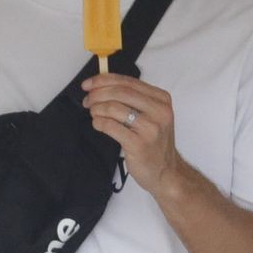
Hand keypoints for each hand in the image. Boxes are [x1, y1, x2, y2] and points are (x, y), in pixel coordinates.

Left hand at [82, 72, 179, 196]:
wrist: (165, 171)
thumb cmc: (153, 142)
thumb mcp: (151, 115)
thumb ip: (132, 99)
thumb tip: (100, 85)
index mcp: (161, 99)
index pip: (128, 82)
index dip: (104, 80)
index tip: (88, 84)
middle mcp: (159, 111)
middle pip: (120, 92)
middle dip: (98, 94)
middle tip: (87, 101)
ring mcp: (150, 128)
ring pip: (114, 108)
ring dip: (97, 109)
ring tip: (94, 114)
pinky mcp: (139, 144)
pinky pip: (111, 126)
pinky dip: (99, 123)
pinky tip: (97, 124)